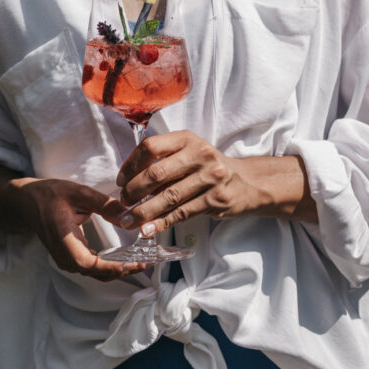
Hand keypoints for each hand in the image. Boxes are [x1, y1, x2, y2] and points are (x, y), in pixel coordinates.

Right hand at [11, 177, 150, 280]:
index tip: (137, 262)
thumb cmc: (49, 194)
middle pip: (98, 273)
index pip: (90, 264)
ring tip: (143, 259)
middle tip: (150, 260)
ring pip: (97, 274)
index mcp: (64, 240)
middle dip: (125, 269)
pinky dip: (111, 265)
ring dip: (120, 269)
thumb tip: (130, 215)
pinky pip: (93, 268)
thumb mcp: (78, 192)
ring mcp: (66, 261)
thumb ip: (104, 204)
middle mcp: (65, 257)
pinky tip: (127, 257)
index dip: (114, 267)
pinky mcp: (70, 259)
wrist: (26, 202)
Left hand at [115, 131, 314, 235]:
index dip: (130, 165)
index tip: (120, 181)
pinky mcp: (216, 200)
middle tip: (122, 203)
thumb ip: (163, 160)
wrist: (248, 182)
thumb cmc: (208, 167)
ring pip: (169, 197)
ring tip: (128, 221)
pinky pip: (182, 213)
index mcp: (187, 138)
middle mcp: (200, 154)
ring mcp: (211, 177)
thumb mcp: (189, 153)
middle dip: (134, 191)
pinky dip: (162, 223)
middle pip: (157, 173)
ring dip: (144, 211)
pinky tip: (147, 229)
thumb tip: (127, 180)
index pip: (151, 147)